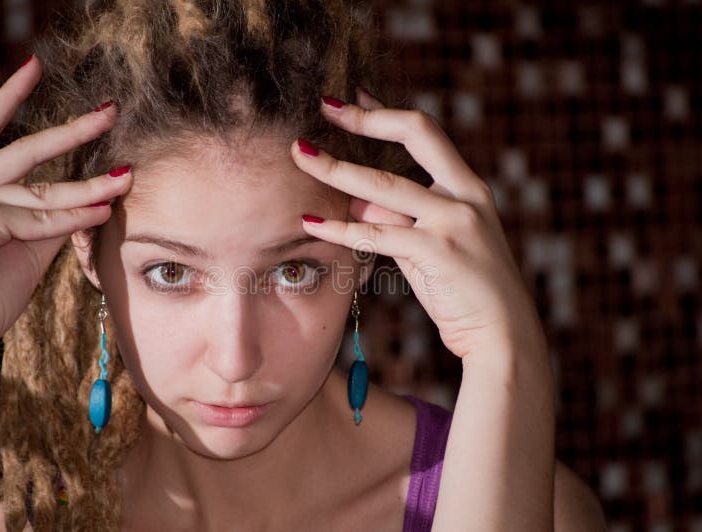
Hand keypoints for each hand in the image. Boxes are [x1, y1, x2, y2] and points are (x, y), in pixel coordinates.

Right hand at [0, 56, 131, 364]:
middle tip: (110, 110)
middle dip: (70, 129)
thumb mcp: (24, 243)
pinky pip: (39, 218)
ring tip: (126, 178)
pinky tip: (104, 213)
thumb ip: (48, 213)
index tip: (35, 67)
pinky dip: (75, 218)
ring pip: (41, 190)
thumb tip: (93, 194)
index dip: (10, 96)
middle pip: (22, 148)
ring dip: (90, 186)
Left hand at [290, 88, 546, 361]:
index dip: (387, 112)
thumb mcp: (431, 246)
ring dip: (337, 169)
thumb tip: (356, 199)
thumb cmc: (465, 290)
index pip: (426, 133)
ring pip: (385, 186)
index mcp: (468, 187)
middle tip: (325, 106)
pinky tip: (309, 222)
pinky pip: (378, 235)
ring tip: (300, 154)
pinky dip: (339, 229)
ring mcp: (454, 221)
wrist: (503, 334)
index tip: (355, 96)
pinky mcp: (439, 252)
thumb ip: (398, 220)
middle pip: (416, 134)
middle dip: (367, 118)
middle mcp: (465, 195)